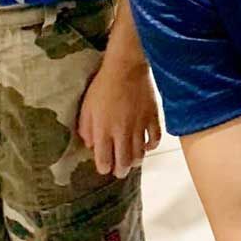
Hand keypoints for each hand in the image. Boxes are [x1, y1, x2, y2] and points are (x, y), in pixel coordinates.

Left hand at [78, 62, 160, 177]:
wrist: (126, 68)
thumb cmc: (103, 86)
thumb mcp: (86, 108)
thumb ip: (86, 129)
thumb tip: (91, 145)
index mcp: (103, 130)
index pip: (104, 161)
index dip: (104, 168)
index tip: (105, 166)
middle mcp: (122, 132)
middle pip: (124, 162)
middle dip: (121, 171)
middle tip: (120, 172)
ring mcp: (139, 126)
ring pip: (140, 154)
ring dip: (135, 161)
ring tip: (132, 161)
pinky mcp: (152, 118)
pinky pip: (155, 139)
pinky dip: (151, 146)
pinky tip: (146, 145)